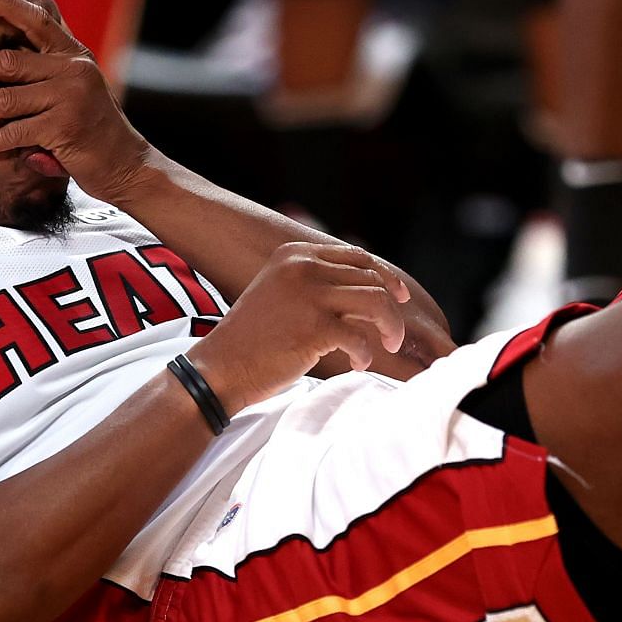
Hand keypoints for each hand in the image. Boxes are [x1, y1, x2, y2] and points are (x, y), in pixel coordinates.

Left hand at [0, 0, 152, 202]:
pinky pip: (18, 132)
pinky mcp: (66, 128)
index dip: (5, 6)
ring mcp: (71, 98)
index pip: (36, 21)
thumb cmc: (90, 128)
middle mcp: (74, 70)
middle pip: (7, 62)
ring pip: (5, 100)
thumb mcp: (74, 88)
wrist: (127, 165)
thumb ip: (44, 71)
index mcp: (73, 54)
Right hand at [188, 242, 412, 413]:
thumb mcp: (285, 294)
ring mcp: (309, 294)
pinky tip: (357, 364)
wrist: (221, 368)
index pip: (357, 257)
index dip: (386, 277)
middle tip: (394, 336)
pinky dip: (365, 354)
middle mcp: (304, 266)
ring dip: (390, 328)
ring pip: (377, 302)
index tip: (399, 297)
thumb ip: (322, 286)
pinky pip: (360, 337)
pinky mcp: (314, 327)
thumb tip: (375, 292)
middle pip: (372, 279)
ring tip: (388, 346)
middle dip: (392, 309)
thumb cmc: (256, 339)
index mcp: (296, 253)